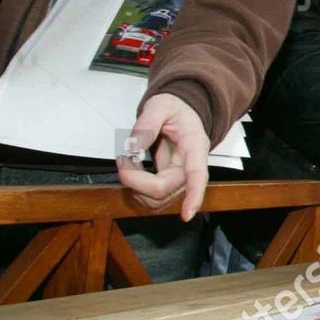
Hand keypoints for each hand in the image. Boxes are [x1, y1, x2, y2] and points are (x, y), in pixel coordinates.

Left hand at [117, 93, 210, 220]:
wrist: (181, 113)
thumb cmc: (176, 109)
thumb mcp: (161, 105)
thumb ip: (147, 123)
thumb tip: (134, 147)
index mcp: (195, 146)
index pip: (197, 175)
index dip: (194, 196)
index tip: (187, 215)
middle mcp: (190, 167)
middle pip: (166, 189)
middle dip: (136, 181)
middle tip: (123, 160)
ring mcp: (180, 179)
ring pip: (158, 200)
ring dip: (135, 188)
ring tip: (128, 164)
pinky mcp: (169, 185)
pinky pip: (152, 199)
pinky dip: (136, 189)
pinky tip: (133, 172)